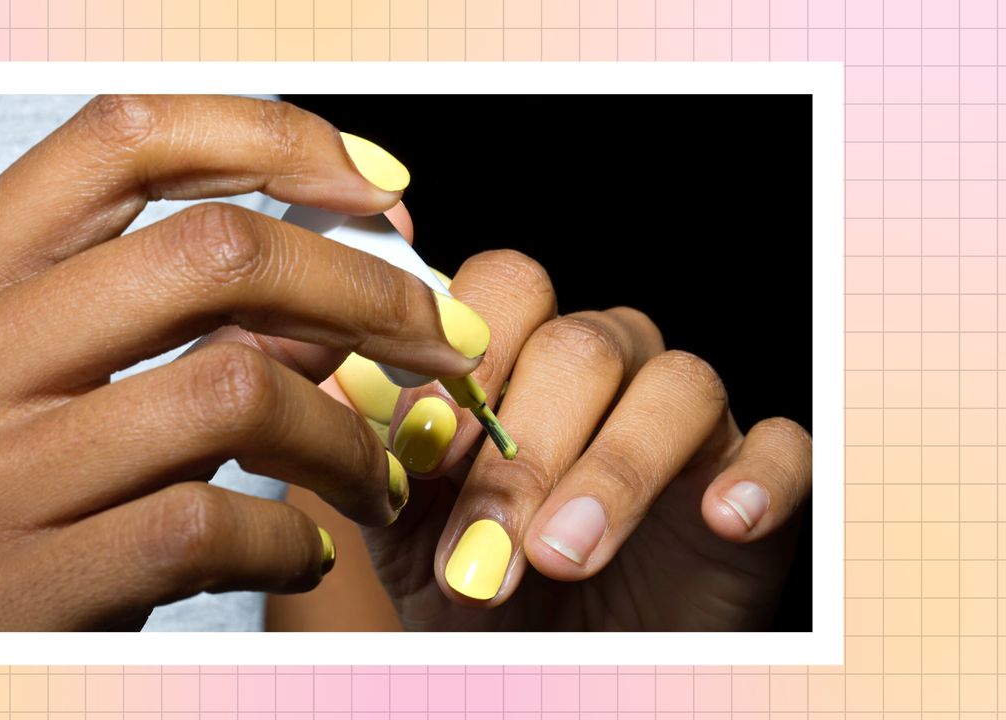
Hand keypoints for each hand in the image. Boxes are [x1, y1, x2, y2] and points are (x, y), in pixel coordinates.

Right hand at [0, 95, 487, 629]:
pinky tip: (302, 555)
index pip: (121, 141)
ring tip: (374, 478)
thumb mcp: (35, 382)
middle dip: (366, 291)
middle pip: (213, 252)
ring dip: (347, 438)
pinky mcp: (26, 584)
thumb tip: (333, 301)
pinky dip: (290, 539)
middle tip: (441, 341)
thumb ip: (170, 330)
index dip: (269, 138)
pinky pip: (212, 526)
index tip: (373, 188)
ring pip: (237, 391)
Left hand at [334, 250, 811, 630]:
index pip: (504, 289)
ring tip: (562, 557)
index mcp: (519, 357)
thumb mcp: (405, 523)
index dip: (466, 358)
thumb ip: (375, 447)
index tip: (423, 449)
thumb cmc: (474, 584)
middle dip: (526, 451)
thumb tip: (328, 381)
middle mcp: (606, 367)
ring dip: (615, 473)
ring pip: (678, 386)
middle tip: (481, 550)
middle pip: (583, 345)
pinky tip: (720, 520)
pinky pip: (782, 447)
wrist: (550, 664)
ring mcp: (685, 418)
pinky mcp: (756, 473)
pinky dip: (757, 478)